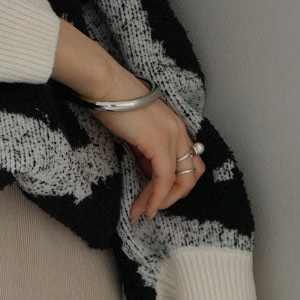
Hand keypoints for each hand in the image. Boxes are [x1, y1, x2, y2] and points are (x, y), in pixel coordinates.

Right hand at [80, 67, 206, 224]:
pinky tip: (145, 208)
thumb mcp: (137, 132)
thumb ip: (147, 151)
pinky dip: (156, 198)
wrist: (106, 87)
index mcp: (176, 127)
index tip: (153, 196)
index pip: (188, 162)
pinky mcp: (160, 143)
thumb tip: (148, 171)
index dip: (174, 184)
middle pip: (193, 174)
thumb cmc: (114, 104)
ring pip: (181, 181)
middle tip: (153, 207)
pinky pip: (164, 180)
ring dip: (162, 201)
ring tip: (143, 212)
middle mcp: (180, 131)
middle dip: (174, 196)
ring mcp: (173, 137)